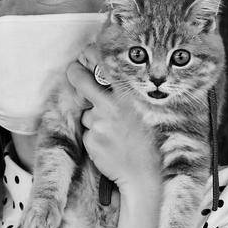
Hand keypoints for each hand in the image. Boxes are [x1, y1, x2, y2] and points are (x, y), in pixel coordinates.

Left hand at [64, 53, 161, 193]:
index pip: (104, 64)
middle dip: (75, 72)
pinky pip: (88, 132)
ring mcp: (99, 123)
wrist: (147, 175)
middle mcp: (111, 105)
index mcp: (129, 95)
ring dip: (96, 118)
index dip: (92, 54)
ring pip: (88, 113)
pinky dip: (96, 137)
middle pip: (81, 80)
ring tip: (117, 133)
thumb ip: (130, 95)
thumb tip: (111, 77)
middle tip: (74, 70)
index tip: (88, 52)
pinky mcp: (90, 139)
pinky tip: (112, 145)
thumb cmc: (153, 142)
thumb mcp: (149, 111)